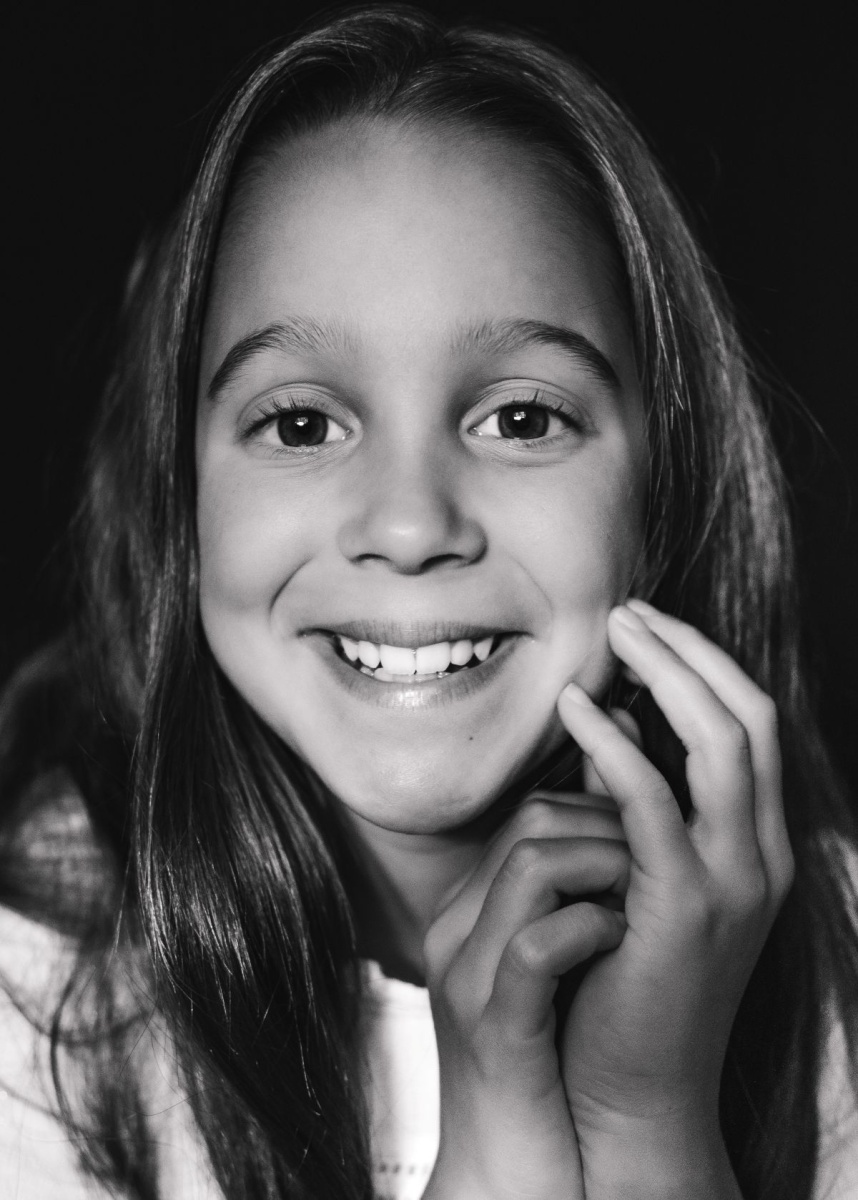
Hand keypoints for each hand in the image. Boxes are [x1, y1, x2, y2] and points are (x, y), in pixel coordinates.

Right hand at [421, 787, 630, 1199]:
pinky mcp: (495, 1030)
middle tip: (655, 868)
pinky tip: (622, 943)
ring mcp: (469, 978)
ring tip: (642, 904)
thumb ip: (552, 909)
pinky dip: (593, 929)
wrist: (505, 1174)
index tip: (648, 848)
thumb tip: (616, 848)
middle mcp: (455, 932)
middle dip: (611, 829)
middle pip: (530, 822)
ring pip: (532, 863)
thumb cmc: (541, 1069)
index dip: (600, 814)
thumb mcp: (538, 973)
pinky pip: (539, 946)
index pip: (529, 814)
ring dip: (609, 868)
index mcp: (465, 914)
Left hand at [557, 601, 793, 1198]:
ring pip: (725, 744)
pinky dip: (616, 746)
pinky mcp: (685, 909)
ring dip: (669, 675)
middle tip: (628, 611)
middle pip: (751, 717)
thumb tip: (616, 724)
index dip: (706, 665)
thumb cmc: (622, 976)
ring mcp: (735, 883)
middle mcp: (763, 856)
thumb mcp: (635, 871)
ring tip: (611, 634)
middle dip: (693, 651)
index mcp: (756, 844)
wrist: (632, 1093)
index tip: (648, 627)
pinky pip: (654, 804)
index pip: (753, 726)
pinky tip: (574, 711)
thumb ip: (632, 801)